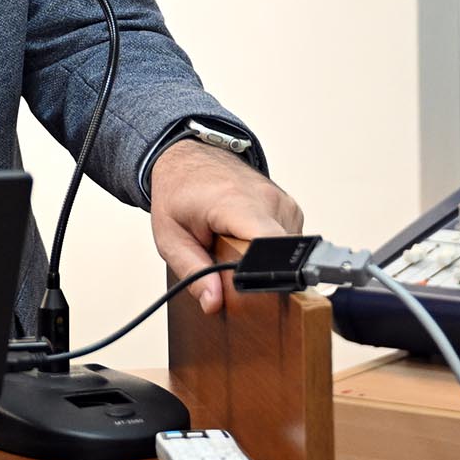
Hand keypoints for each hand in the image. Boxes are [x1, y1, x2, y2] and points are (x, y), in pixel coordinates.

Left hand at [148, 140, 302, 313]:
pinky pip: (287, 240)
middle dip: (257, 270)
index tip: (259, 290)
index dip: (269, 273)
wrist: (187, 156)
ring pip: (286, 251)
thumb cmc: (177, 192)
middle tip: (226, 260)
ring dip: (262, 257)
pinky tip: (245, 237)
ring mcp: (282, 201)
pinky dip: (268, 246)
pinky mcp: (289, 206)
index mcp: (234, 203)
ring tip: (234, 243)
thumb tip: (213, 303)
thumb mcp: (169, 236)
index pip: (270, 243)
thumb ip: (192, 271)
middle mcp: (266, 198)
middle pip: (280, 256)